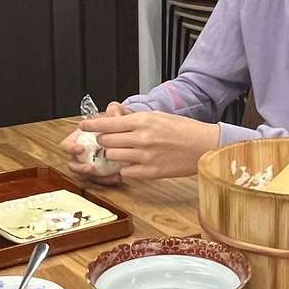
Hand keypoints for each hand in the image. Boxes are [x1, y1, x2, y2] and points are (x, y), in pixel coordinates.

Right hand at [60, 102, 124, 184]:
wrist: (128, 133)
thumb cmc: (116, 123)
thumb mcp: (117, 114)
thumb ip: (114, 111)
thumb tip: (113, 112)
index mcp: (78, 139)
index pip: (66, 145)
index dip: (70, 148)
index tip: (80, 149)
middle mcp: (81, 155)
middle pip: (73, 165)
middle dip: (80, 169)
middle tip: (92, 168)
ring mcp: (90, 165)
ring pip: (86, 177)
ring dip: (96, 178)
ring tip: (109, 176)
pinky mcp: (101, 174)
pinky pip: (100, 181)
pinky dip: (108, 181)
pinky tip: (118, 177)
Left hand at [76, 104, 220, 180]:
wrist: (204, 145)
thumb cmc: (184, 129)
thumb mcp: (158, 116)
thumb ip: (135, 118)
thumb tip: (115, 115)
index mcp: (143, 121)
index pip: (108, 123)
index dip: (92, 125)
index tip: (83, 126)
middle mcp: (142, 138)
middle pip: (107, 140)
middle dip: (103, 140)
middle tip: (107, 139)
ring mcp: (145, 156)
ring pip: (114, 156)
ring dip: (113, 154)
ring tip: (122, 151)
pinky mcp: (151, 172)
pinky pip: (126, 172)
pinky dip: (126, 168)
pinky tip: (133, 163)